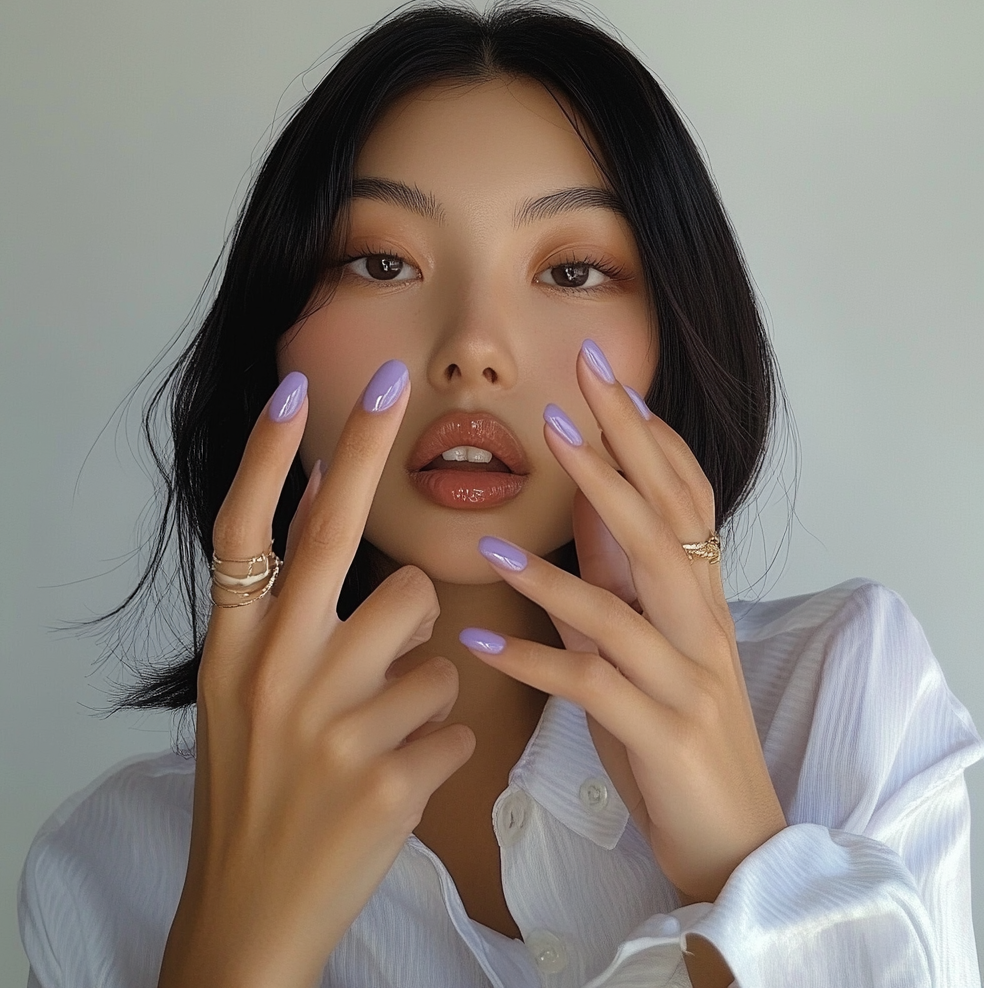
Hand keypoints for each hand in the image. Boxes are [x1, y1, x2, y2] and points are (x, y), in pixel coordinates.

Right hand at [158, 363, 475, 987]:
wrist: (249, 914)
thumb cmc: (254, 794)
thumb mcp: (242, 700)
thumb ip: (283, 618)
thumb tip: (329, 511)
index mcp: (235, 650)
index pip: (245, 530)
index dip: (270, 455)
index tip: (297, 388)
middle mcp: (274, 673)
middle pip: (333, 536)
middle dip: (367, 449)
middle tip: (393, 379)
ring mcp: (329, 725)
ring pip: (426, 627)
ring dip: (424, 663)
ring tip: (389, 716)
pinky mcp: (385, 779)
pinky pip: (455, 717)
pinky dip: (442, 740)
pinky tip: (403, 775)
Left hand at [463, 340, 785, 906]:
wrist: (733, 835)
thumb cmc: (678, 731)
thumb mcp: (648, 643)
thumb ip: (618, 580)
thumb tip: (584, 511)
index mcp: (699, 597)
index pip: (682, 494)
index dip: (646, 434)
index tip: (603, 376)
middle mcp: (702, 625)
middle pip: (663, 524)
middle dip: (617, 454)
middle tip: (570, 394)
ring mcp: (688, 679)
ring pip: (626, 608)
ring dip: (555, 572)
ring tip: (492, 543)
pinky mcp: (663, 733)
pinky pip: (592, 689)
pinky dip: (533, 664)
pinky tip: (478, 647)